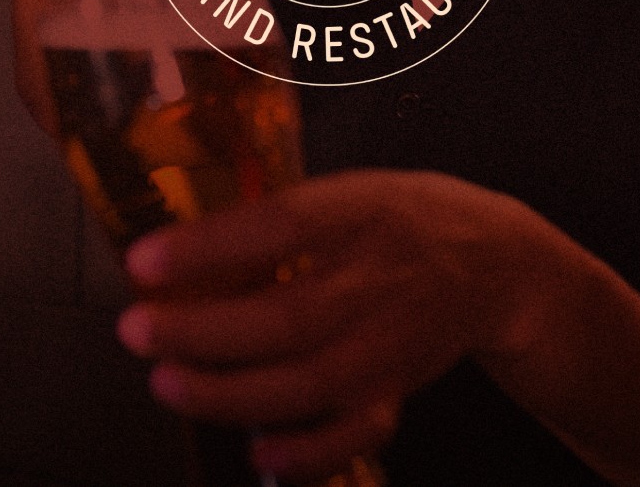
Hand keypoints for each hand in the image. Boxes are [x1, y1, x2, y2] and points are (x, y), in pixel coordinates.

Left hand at [115, 170, 551, 479]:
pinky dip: (307, 452)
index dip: (211, 247)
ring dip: (229, 391)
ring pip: (307, 383)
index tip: (145, 260)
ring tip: (169, 382)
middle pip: (288, 316)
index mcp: (365, 212)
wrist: (499, 265)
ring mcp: (390, 342)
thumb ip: (281, 216)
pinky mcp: (395, 389)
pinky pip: (354, 433)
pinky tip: (261, 451)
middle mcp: (381, 279)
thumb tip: (180, 249)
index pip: (285, 224)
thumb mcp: (354, 188)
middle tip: (139, 329)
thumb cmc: (407, 221)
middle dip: (201, 331)